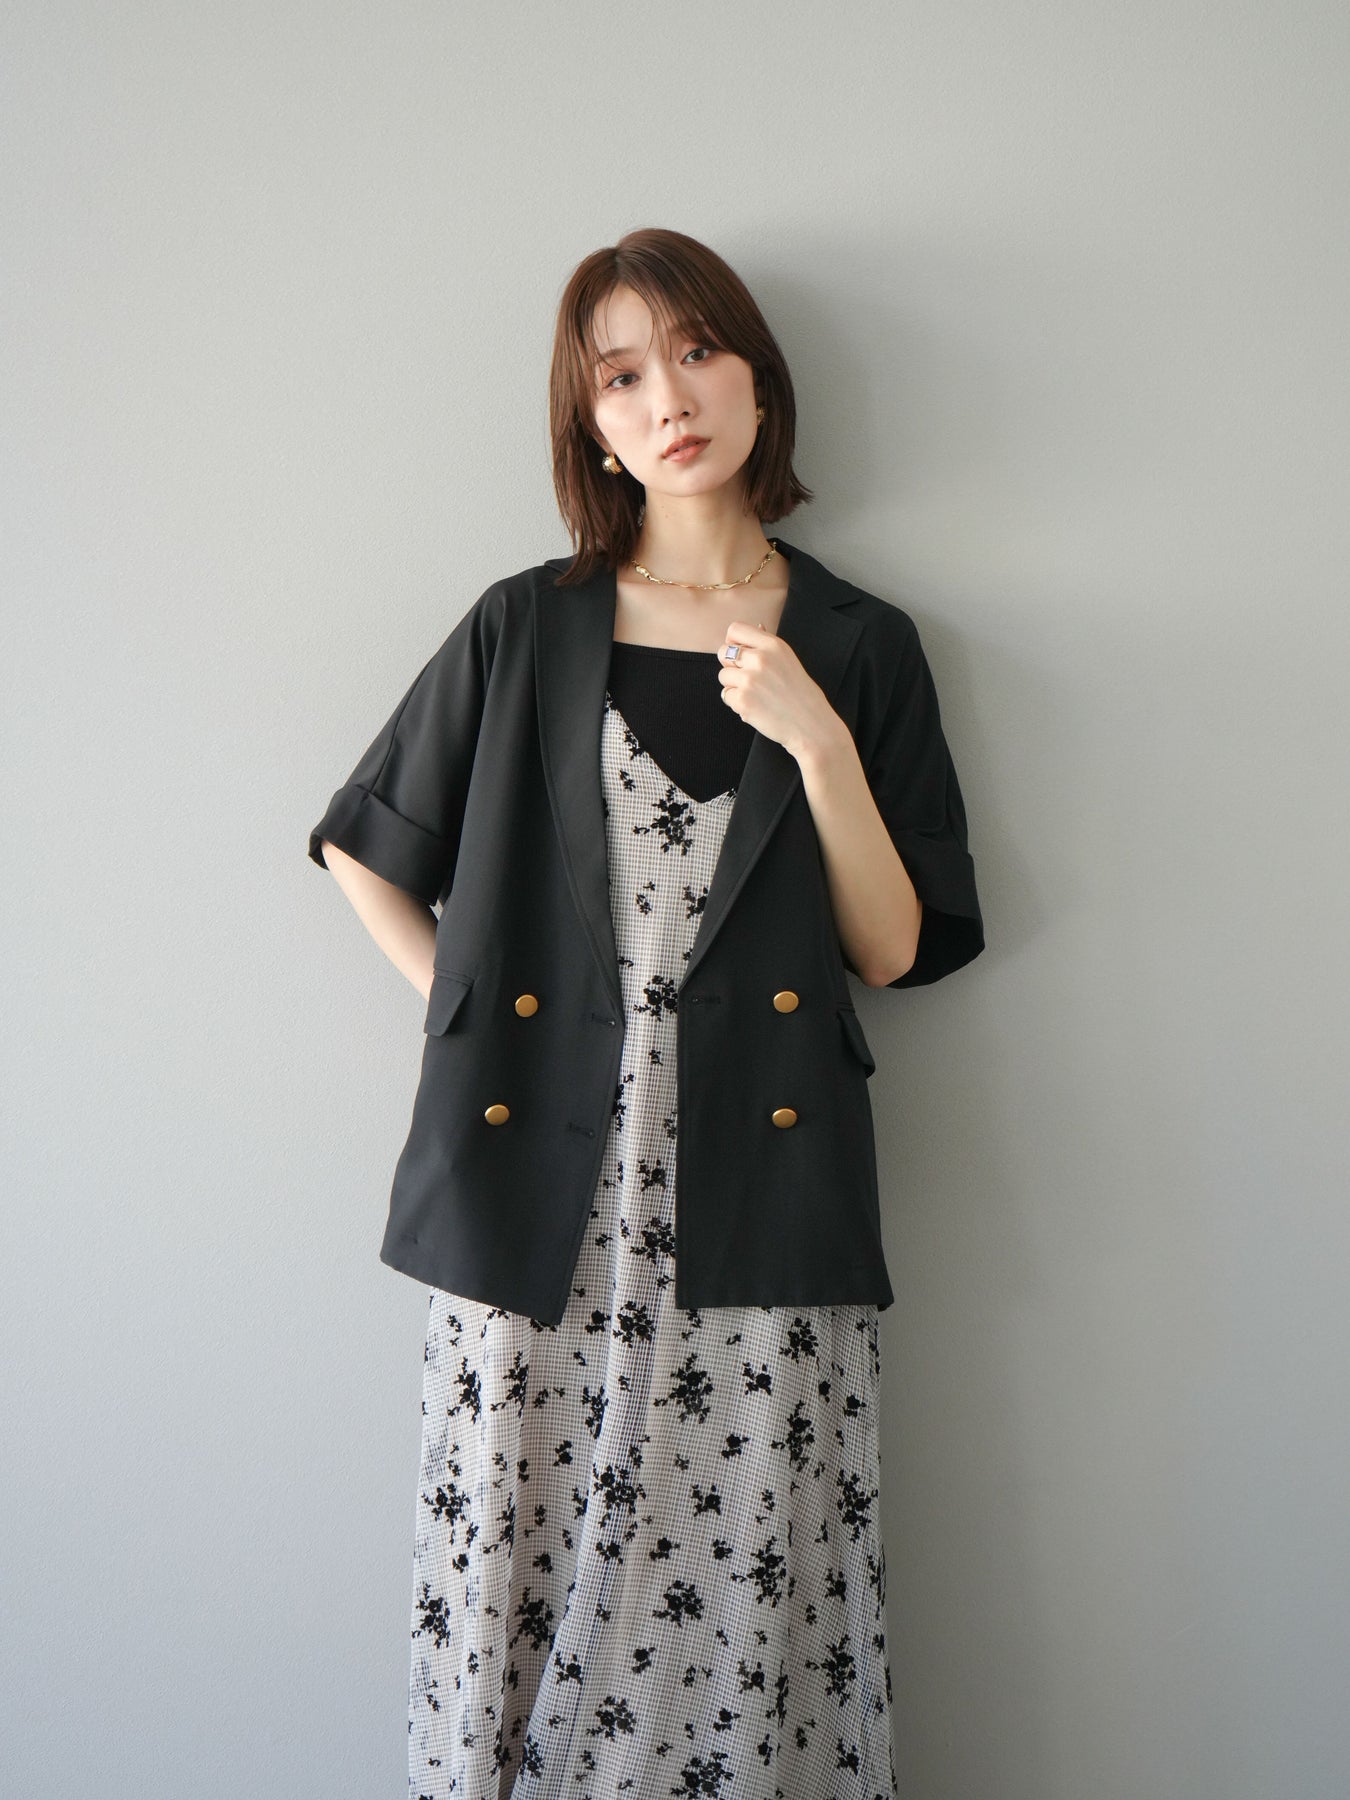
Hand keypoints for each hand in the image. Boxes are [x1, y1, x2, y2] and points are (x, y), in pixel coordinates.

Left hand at [715, 620, 847, 765]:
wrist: (812, 726)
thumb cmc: (803, 696)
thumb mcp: (789, 661)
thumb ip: (768, 648)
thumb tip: (756, 627)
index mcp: (773, 645)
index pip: (735, 629)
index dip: (732, 642)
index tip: (738, 654)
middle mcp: (761, 658)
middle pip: (723, 652)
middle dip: (730, 665)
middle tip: (747, 679)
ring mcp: (750, 679)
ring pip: (723, 676)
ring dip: (734, 686)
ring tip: (755, 695)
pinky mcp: (743, 700)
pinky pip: (726, 696)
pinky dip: (737, 703)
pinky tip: (755, 707)